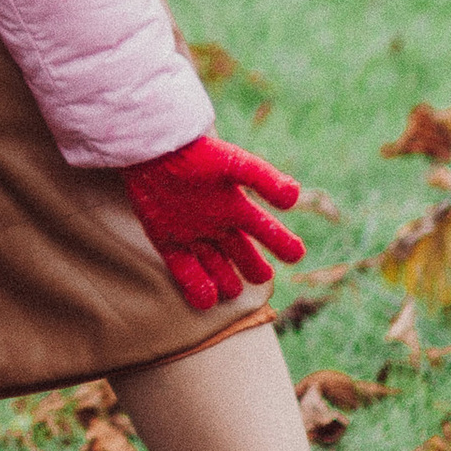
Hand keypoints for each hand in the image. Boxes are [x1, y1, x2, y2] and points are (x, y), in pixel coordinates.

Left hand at [126, 133, 306, 314]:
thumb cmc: (196, 155)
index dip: (282, 243)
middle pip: (240, 251)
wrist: (154, 150)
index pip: (265, 229)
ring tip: (233, 292)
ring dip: (224, 279)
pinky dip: (195, 285)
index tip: (296, 255)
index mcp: (236, 205)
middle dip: (253, 266)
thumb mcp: (234, 164)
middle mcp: (216, 221)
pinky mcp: (166, 239)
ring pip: (214, 264)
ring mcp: (191, 231)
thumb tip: (295, 197)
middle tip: (263, 277)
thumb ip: (264, 179)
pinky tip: (206, 300)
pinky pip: (183, 269)